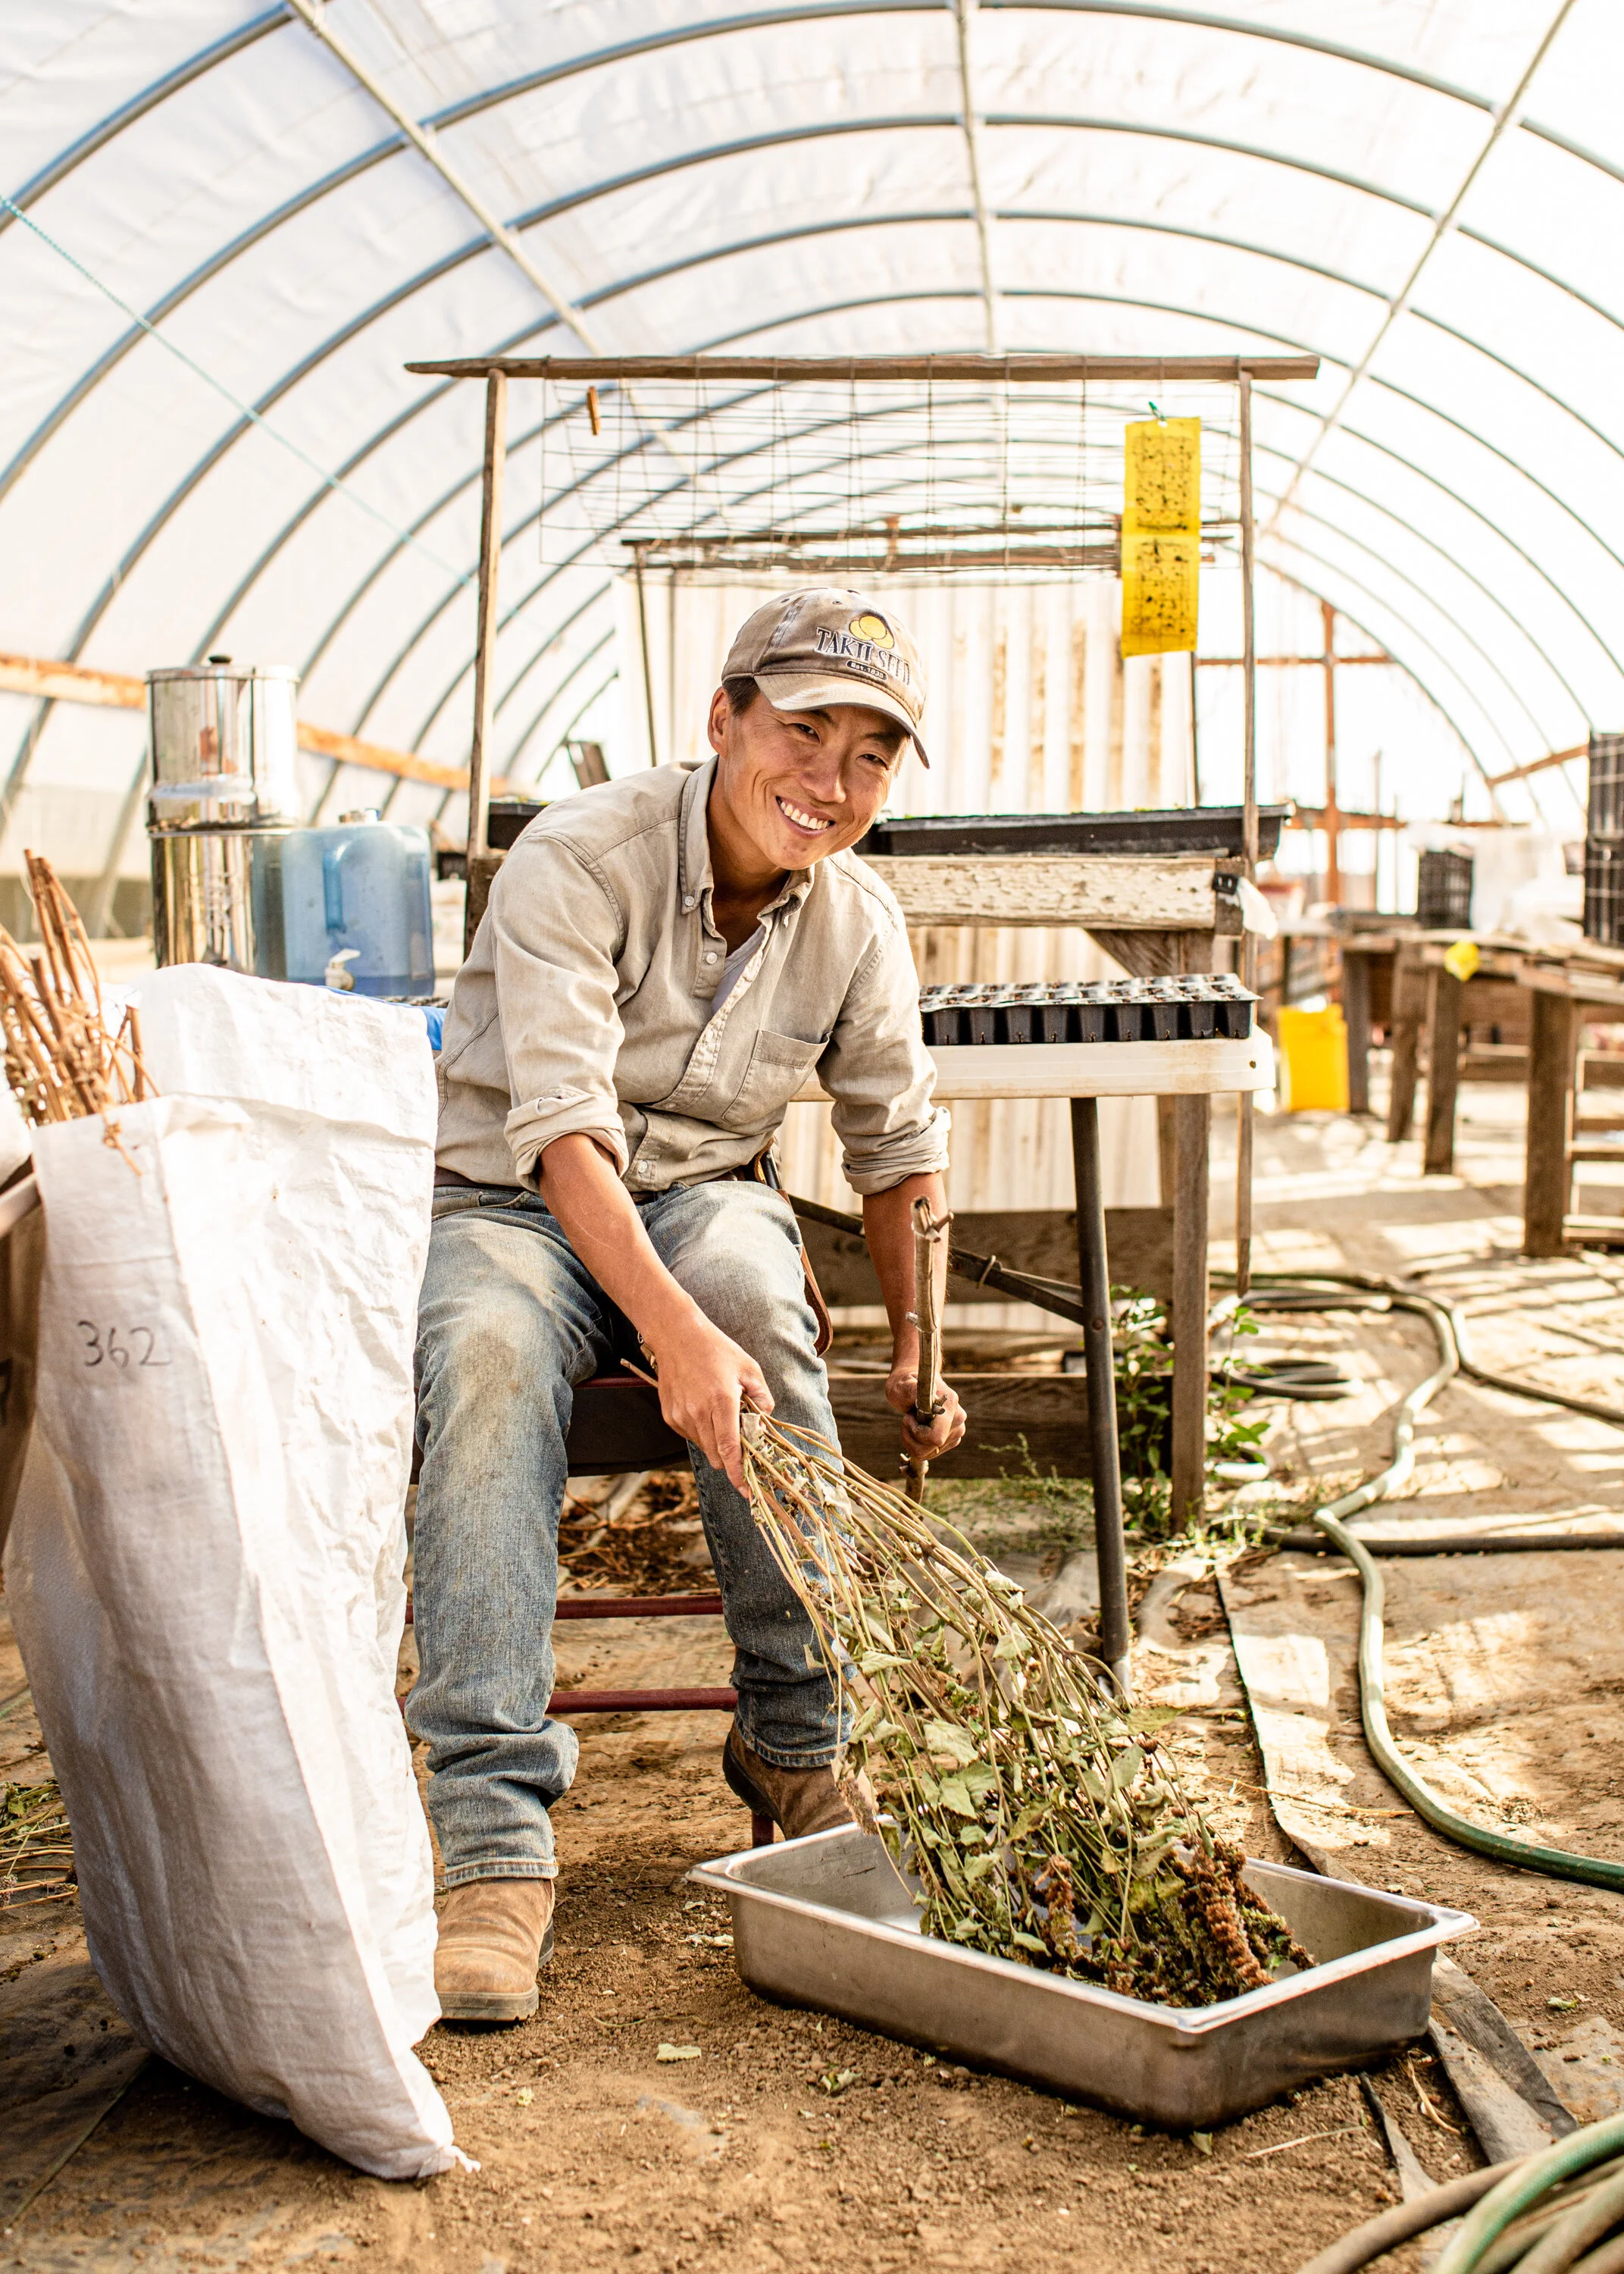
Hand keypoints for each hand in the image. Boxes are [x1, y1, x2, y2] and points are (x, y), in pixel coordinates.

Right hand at [646, 1315, 772, 1491]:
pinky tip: (705, 1410)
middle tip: (742, 1443)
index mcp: (721, 1401)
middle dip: (731, 1458)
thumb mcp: (749, 1368)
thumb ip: (762, 1397)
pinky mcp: (670, 1416)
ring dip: (717, 1443)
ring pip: (704, 1447)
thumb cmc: (717, 1349)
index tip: (747, 1490)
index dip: (739, 1473)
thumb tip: (766, 1419)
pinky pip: (691, 1436)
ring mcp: (680, 1416)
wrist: (677, 1336)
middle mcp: (698, 1413)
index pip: (730, 1448)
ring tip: (721, 1415)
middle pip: (717, 1456)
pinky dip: (702, 1432)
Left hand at [886, 1367, 966, 1463]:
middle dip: (912, 1437)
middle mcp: (958, 1419)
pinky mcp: (953, 1439)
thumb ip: (911, 1389)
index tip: (908, 1416)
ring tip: (911, 1423)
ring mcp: (958, 1430)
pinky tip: (916, 1430)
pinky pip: (930, 1453)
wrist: (915, 1385)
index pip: (936, 1437)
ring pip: (929, 1453)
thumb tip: (926, 1394)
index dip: (916, 1432)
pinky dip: (917, 1445)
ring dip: (913, 1441)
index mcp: (949, 1404)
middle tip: (907, 1419)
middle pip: (932, 1447)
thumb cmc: (905, 1385)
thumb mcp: (902, 1386)